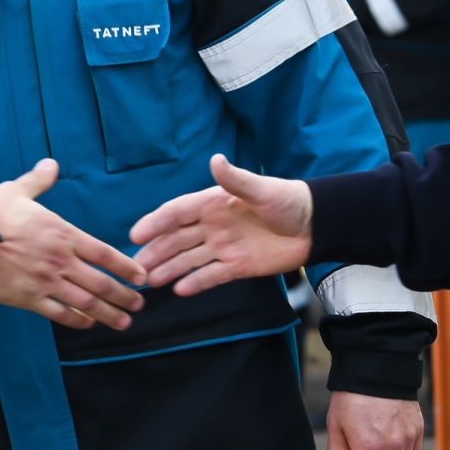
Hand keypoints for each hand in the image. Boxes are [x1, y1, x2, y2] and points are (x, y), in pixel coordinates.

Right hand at [0, 159, 147, 330]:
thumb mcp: (17, 190)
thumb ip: (39, 181)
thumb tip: (51, 164)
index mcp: (63, 234)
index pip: (105, 253)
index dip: (127, 267)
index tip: (141, 276)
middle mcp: (60, 261)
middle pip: (102, 283)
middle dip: (124, 296)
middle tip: (138, 305)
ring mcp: (46, 282)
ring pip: (86, 303)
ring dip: (108, 314)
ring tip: (123, 322)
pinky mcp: (28, 298)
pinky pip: (58, 314)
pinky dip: (76, 321)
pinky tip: (87, 324)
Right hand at [129, 154, 312, 293]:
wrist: (314, 226)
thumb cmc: (287, 201)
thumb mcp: (262, 189)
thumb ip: (236, 179)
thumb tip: (216, 160)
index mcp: (213, 203)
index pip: (178, 213)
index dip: (157, 222)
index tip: (136, 234)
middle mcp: (212, 226)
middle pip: (177, 239)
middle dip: (156, 251)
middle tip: (135, 265)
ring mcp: (223, 247)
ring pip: (189, 259)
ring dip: (169, 269)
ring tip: (150, 281)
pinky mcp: (237, 266)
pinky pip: (211, 275)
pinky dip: (195, 283)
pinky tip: (179, 290)